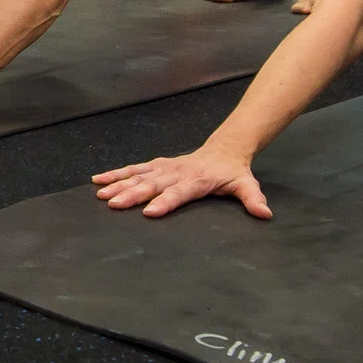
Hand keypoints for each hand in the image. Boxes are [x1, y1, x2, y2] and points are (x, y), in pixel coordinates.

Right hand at [93, 148, 269, 218]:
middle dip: (132, 194)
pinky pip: (133, 169)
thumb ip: (253, 199)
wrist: (224, 149)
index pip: (179, 192)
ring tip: (101, 194)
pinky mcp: (157, 165)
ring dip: (119, 184)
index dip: (165, 202)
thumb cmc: (233, 171)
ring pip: (138, 176)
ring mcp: (164, 168)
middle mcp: (177, 172)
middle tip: (114, 203)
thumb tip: (264, 213)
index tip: (150, 212)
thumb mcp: (246, 184)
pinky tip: (98, 180)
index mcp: (196, 180)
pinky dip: (116, 173)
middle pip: (152, 184)